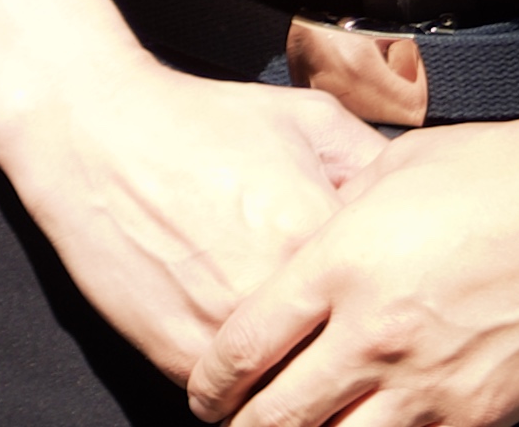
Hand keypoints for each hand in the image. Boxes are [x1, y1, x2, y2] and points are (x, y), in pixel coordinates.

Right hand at [0, 47, 390, 386]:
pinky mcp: (180, 356)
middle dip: (362, 376)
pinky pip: (235, 405)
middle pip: (349, 373)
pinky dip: (248, 398)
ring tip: (312, 383)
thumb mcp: (309, 119)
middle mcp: (280, 299)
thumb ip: (378, 169)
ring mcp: (227, 335)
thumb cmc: (200, 120)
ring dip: (305, 401)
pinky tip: (255, 374)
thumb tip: (426, 210)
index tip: (404, 324)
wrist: (91, 131)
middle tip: (363, 370)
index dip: (405, 320)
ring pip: (292, 404)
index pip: (396, 317)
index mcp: (327, 242)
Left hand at [198, 108, 518, 426]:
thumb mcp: (390, 170)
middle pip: (278, 416)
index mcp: (339, 265)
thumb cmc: (499, 171)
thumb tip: (299, 237)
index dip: (210, 382)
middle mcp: (375, 333)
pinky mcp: (486, 414)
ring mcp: (433, 382)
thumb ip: (335, 211)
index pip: (242, 346)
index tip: (205, 392)